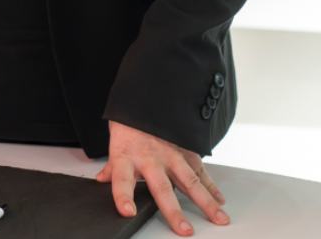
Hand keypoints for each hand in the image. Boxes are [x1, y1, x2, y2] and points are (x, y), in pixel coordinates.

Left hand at [97, 120, 228, 234]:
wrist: (143, 96)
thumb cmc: (128, 123)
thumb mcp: (115, 144)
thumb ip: (112, 166)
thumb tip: (102, 180)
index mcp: (127, 156)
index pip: (121, 179)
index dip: (123, 196)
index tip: (127, 211)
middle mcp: (149, 157)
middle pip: (161, 187)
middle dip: (173, 211)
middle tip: (184, 230)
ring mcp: (169, 153)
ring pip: (189, 180)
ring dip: (204, 201)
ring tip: (218, 217)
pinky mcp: (183, 148)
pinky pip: (199, 168)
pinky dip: (211, 185)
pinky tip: (219, 199)